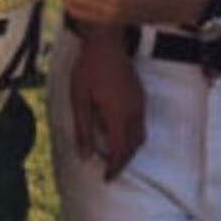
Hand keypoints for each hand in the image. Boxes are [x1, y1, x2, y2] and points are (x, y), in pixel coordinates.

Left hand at [70, 25, 145, 179]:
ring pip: (140, 136)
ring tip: (114, 156)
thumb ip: (83, 130)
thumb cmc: (89, 69)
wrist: (106, 41)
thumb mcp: (79, 100)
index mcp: (118, 116)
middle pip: (134, 147)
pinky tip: (119, 133)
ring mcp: (139, 103)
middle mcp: (133, 112)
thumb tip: (85, 156)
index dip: (115, 168)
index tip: (107, 179)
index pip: (121, 151)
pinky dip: (132, 136)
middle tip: (110, 172)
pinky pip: (141, 123)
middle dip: (124, 162)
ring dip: (129, 149)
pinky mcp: (140, 95)